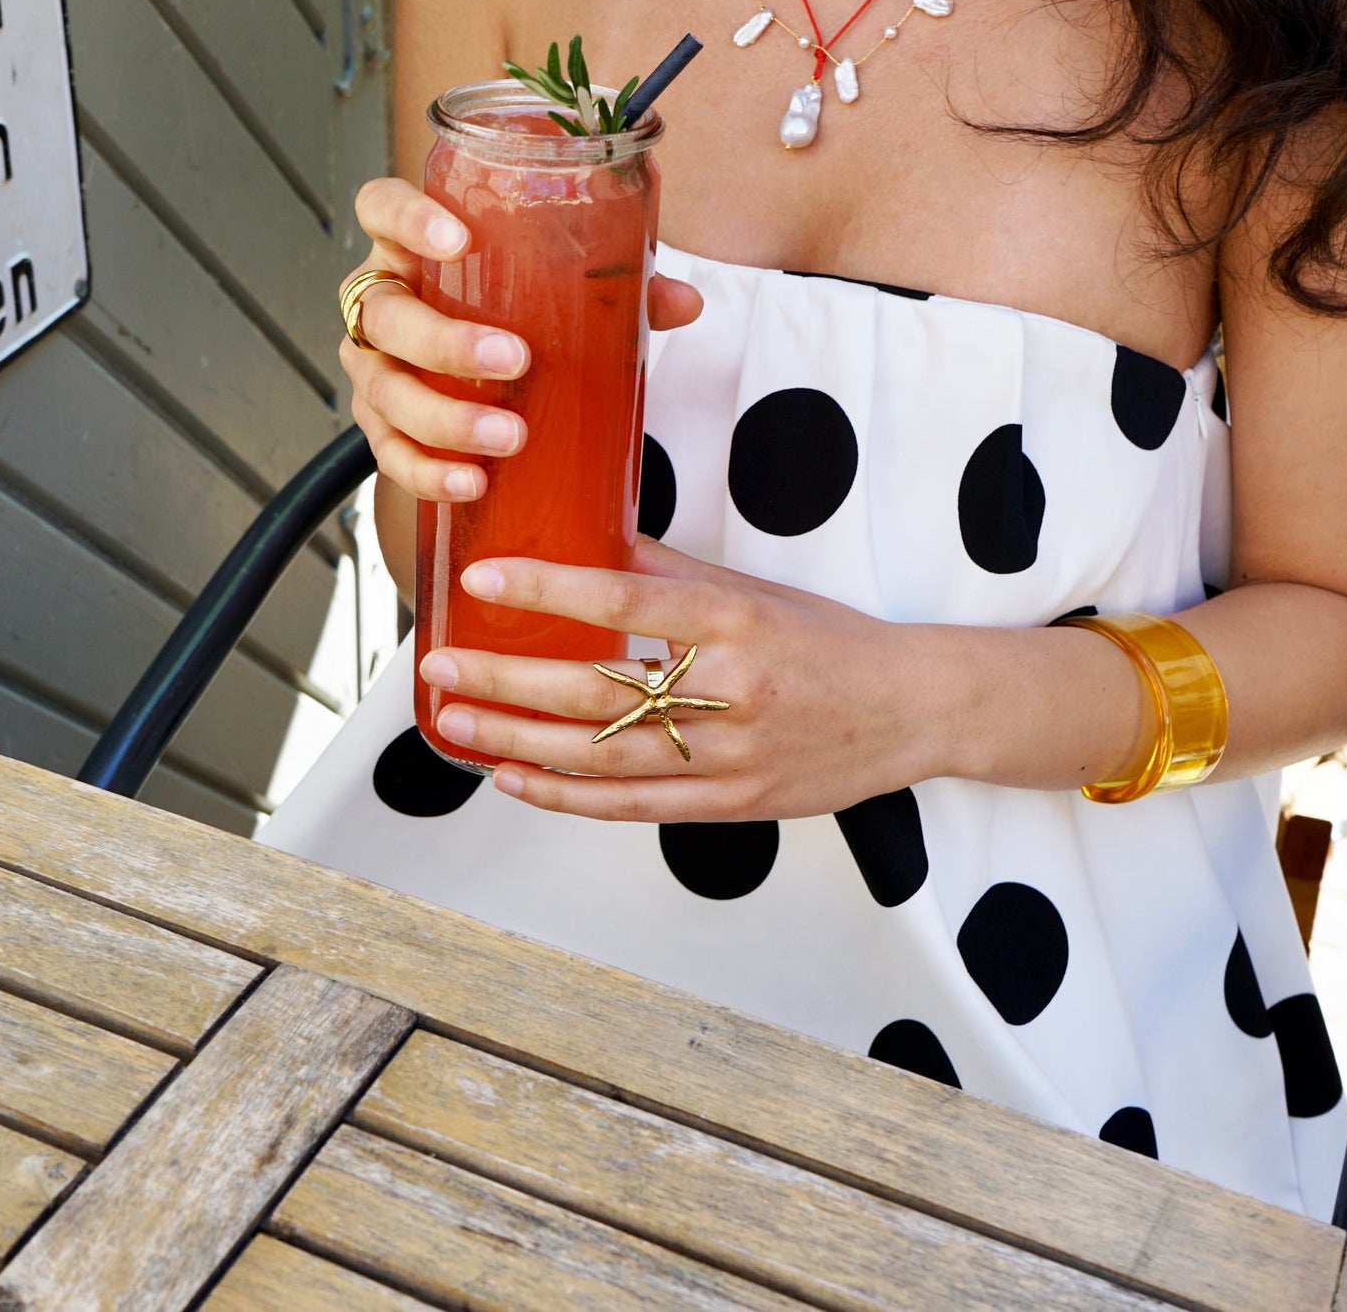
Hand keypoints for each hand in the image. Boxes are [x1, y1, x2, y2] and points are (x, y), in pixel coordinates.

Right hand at [342, 177, 703, 502]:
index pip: (381, 207)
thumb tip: (685, 302)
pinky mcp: (380, 429)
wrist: (484, 381)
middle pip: (383, 313)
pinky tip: (471, 482)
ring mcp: (375, 369)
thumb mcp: (563, 295)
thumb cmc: (516, 317)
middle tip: (514, 359)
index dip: (406, 217)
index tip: (458, 239)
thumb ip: (619, 291)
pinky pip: (391, 455)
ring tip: (508, 436)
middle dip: (445, 341)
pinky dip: (428, 473)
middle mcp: (382, 304)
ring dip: (445, 418)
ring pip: (386, 390)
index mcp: (414, 251)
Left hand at [416, 538, 935, 820]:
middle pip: (595, 690)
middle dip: (505, 680)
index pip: (623, 603)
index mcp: (735, 621)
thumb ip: (672, 572)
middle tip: (436, 668)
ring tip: (452, 725)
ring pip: (602, 757)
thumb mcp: (757, 591)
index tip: (482, 579)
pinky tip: (512, 780)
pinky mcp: (733, 803)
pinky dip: (567, 797)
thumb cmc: (830, 640)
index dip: (547, 590)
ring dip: (517, 742)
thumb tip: (595, 539)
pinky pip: (634, 807)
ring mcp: (730, 755)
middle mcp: (729, 690)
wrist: (910, 708)